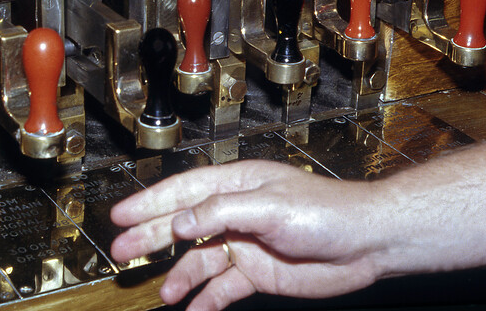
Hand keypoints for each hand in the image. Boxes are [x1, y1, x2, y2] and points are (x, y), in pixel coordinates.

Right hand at [110, 160, 385, 310]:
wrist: (365, 243)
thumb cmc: (326, 211)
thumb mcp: (269, 206)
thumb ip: (220, 212)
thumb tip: (179, 221)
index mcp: (237, 187)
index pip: (183, 192)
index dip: (149, 202)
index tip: (120, 215)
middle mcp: (236, 214)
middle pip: (183, 225)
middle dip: (151, 237)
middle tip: (121, 252)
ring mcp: (246, 244)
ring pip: (200, 260)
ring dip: (180, 275)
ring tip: (165, 292)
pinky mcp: (258, 272)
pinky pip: (223, 287)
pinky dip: (207, 299)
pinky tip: (195, 309)